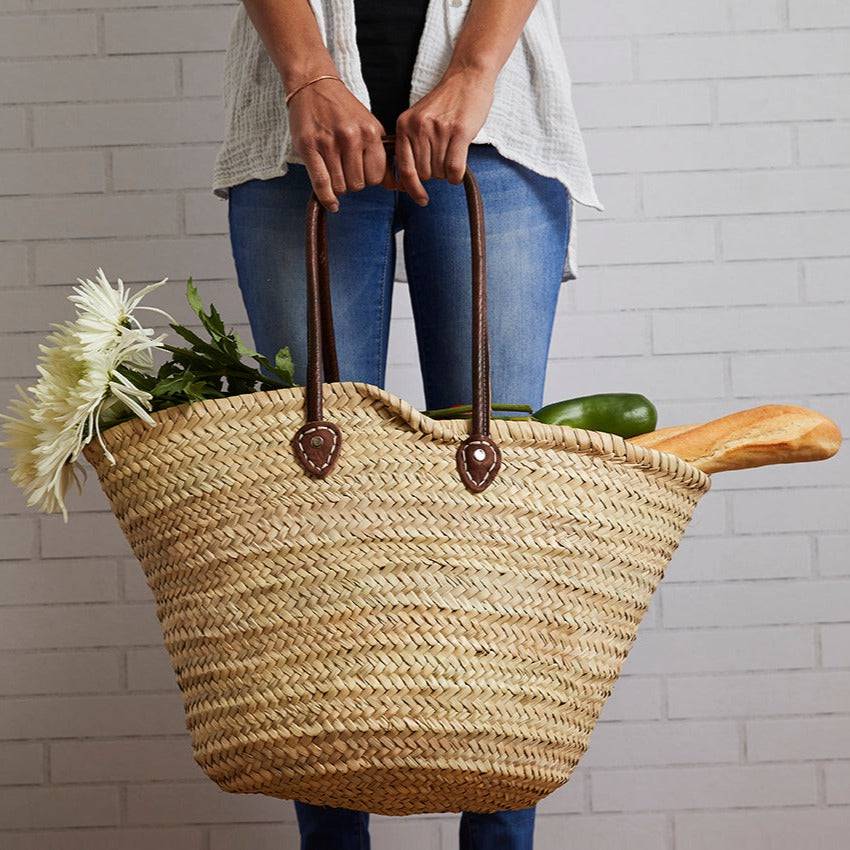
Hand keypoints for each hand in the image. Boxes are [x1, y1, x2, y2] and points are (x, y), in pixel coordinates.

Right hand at [288, 77, 388, 211]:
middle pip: (358, 184)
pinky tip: (332, 203)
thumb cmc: (342, 109)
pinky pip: (321, 184)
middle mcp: (351, 138)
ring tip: (334, 172)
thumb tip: (393, 185)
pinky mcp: (308, 147)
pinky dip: (327, 198)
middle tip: (345, 171)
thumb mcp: (368, 125)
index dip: (369, 180)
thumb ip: (380, 152)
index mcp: (369, 132)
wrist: (313, 85)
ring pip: (340, 187)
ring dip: (338, 187)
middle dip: (352, 183)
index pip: (376, 177)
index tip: (361, 173)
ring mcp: (328, 143)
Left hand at [392, 66, 496, 204]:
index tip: (421, 199)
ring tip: (453, 154)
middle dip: (435, 174)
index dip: (412, 189)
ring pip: (440, 173)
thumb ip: (411, 144)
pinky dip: (457, 175)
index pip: (404, 169)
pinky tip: (459, 169)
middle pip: (424, 174)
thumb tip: (407, 182)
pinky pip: (454, 169)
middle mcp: (418, 127)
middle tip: (444, 159)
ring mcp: (438, 129)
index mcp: (404, 125)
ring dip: (448, 173)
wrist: (467, 76)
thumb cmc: (445, 103)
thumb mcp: (418, 119)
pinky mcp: (459, 132)